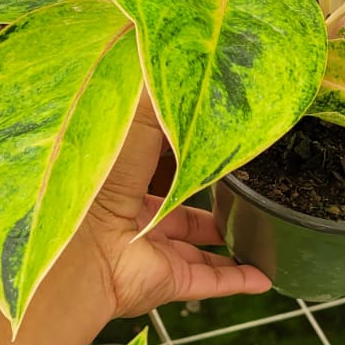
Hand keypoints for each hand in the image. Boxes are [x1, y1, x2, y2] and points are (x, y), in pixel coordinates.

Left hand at [81, 94, 271, 319]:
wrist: (81, 253)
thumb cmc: (99, 182)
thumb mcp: (132, 129)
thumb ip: (158, 103)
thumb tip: (181, 63)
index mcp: (121, 180)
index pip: (158, 160)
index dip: (184, 148)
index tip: (217, 133)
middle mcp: (136, 217)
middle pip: (179, 205)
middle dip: (208, 195)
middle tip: (244, 179)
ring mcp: (152, 251)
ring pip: (196, 245)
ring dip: (226, 238)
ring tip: (258, 225)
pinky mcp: (167, 281)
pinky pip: (209, 282)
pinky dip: (238, 279)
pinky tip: (264, 274)